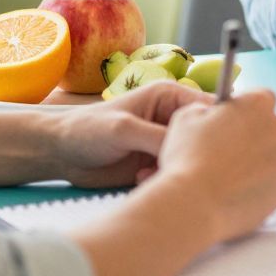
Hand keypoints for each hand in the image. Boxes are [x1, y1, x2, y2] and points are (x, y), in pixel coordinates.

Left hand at [51, 79, 207, 188]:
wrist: (60, 154)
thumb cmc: (87, 130)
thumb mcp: (124, 129)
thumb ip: (158, 137)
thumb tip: (190, 148)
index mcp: (170, 97)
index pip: (208, 108)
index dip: (215, 126)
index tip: (211, 147)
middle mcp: (172, 119)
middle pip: (203, 136)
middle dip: (194, 152)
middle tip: (174, 164)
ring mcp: (165, 142)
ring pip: (189, 157)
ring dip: (175, 168)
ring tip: (148, 173)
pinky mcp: (157, 163)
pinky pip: (174, 173)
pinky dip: (164, 178)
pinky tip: (141, 178)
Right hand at [149, 88, 275, 244]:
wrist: (193, 205)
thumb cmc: (188, 160)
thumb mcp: (186, 117)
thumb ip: (207, 109)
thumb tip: (212, 114)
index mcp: (258, 104)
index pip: (260, 98)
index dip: (243, 110)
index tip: (231, 121)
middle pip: (270, 127)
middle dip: (253, 136)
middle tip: (226, 151)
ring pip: (274, 156)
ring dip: (257, 162)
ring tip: (228, 176)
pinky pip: (275, 182)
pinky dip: (260, 186)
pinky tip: (236, 191)